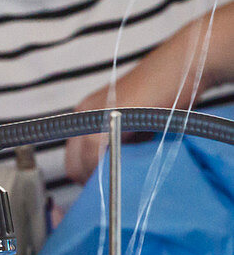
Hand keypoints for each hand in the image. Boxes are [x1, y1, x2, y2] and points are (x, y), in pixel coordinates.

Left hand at [65, 6, 233, 183]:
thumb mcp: (135, 125)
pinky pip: (95, 152)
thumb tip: (114, 175)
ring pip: (81, 161)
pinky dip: (106, 167)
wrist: (181, 66)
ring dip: (100, 177)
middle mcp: (82, 113)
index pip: (74, 158)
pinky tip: (125, 170)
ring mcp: (92, 114)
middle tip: (116, 189)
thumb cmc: (165, 94)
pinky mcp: (105, 116)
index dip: (89, 176)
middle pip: (73, 163)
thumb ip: (120, 145)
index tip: (107, 188)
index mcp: (85, 114)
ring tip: (123, 181)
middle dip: (92, 181)